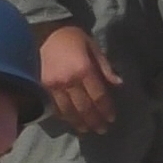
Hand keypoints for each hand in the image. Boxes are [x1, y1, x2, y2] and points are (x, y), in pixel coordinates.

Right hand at [39, 21, 116, 135]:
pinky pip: (55, 107)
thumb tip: (119, 84)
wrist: (44, 32)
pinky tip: (70, 122)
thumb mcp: (93, 47)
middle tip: (102, 130)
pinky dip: (64, 117)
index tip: (111, 118)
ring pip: (69, 112)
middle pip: (85, 107)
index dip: (106, 109)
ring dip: (79, 123)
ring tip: (87, 130)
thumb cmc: (72, 38)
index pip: (98, 96)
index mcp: (84, 70)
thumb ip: (105, 67)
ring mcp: (54, 86)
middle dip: (95, 120)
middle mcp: (69, 81)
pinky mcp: (43, 88)